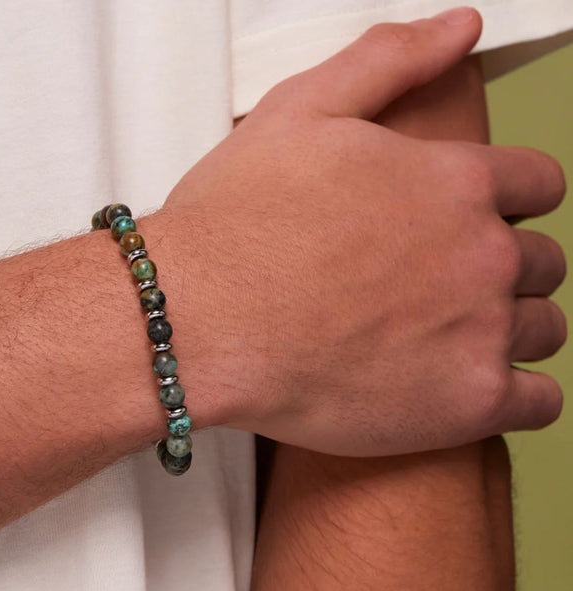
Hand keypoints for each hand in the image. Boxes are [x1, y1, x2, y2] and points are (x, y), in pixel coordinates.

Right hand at [162, 8, 566, 455]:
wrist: (200, 323)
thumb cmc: (236, 228)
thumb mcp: (299, 113)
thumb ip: (389, 60)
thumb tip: (460, 26)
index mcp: (453, 183)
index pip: (538, 185)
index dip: (512, 201)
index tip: (478, 224)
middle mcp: (482, 254)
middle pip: (539, 262)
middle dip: (503, 269)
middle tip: (447, 286)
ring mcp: (480, 333)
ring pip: (543, 328)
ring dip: (511, 329)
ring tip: (451, 337)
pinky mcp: (468, 406)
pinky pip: (538, 404)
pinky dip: (518, 397)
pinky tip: (473, 388)